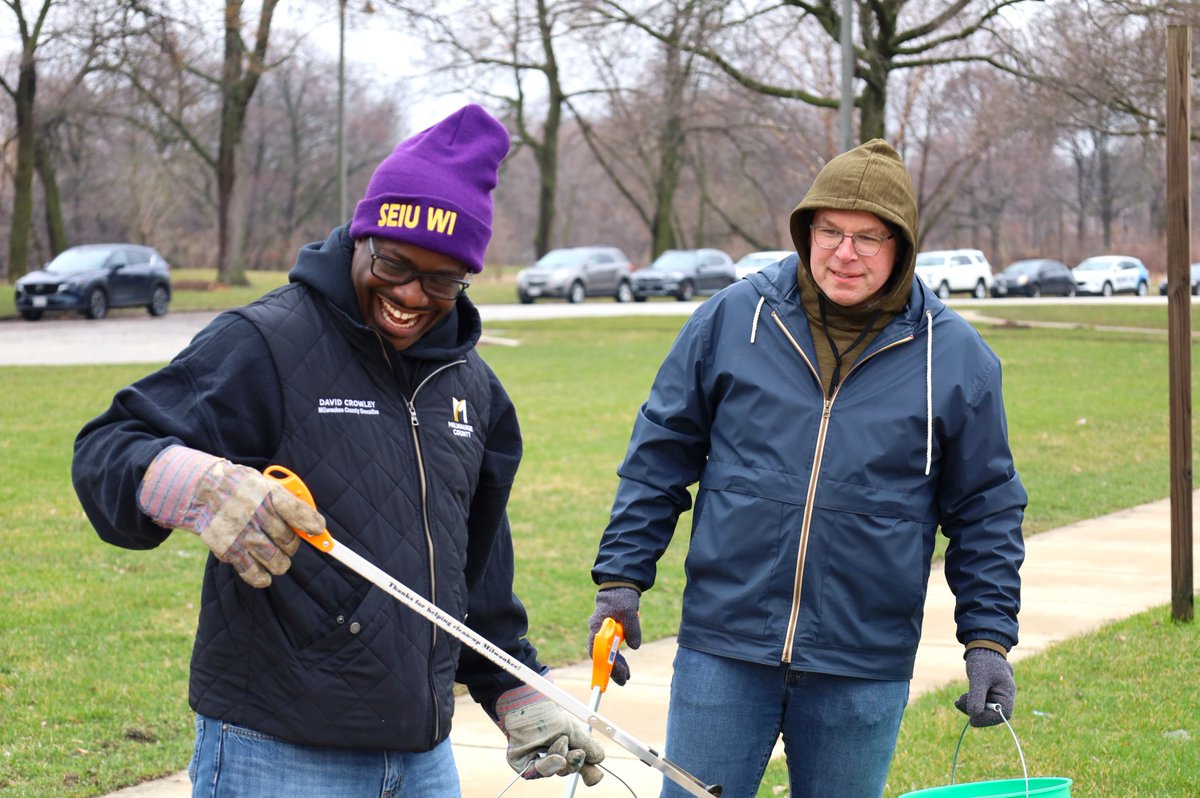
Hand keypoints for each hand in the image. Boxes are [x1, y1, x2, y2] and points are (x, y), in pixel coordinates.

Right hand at [137, 446, 324, 587]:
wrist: (200, 491)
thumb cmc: (239, 487)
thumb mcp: (263, 482)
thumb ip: (285, 499)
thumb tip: (311, 523)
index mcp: (268, 493)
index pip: (299, 512)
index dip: (312, 524)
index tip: (318, 529)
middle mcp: (257, 514)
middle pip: (290, 541)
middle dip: (292, 544)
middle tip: (286, 541)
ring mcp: (243, 534)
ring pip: (277, 561)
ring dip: (281, 562)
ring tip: (277, 556)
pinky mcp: (229, 550)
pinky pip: (254, 573)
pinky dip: (262, 577)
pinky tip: (265, 574)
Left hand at [495, 680, 604, 784]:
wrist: (528, 706)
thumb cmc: (550, 715)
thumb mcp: (574, 729)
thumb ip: (588, 745)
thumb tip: (600, 760)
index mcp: (569, 748)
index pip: (582, 767)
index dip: (590, 773)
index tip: (596, 775)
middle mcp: (556, 757)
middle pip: (570, 771)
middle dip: (576, 764)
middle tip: (579, 753)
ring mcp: (541, 762)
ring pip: (557, 772)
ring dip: (562, 758)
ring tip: (560, 741)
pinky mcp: (526, 766)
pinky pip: (540, 773)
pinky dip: (549, 764)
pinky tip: (554, 756)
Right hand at [587, 586, 640, 685]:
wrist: (619, 586)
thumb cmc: (621, 597)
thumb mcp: (630, 612)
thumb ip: (632, 629)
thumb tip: (635, 647)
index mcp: (598, 627)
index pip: (598, 651)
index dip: (606, 665)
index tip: (618, 674)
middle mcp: (597, 632)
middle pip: (600, 656)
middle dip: (611, 670)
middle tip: (624, 680)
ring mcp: (601, 633)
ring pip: (605, 654)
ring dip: (615, 666)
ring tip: (627, 676)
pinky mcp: (608, 633)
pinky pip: (610, 650)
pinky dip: (617, 658)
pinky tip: (625, 665)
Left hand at [955, 648, 1015, 726]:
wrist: (981, 648)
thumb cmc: (984, 661)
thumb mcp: (979, 678)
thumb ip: (977, 696)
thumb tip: (973, 715)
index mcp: (1008, 692)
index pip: (1003, 713)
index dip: (988, 719)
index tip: (972, 721)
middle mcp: (1004, 696)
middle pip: (992, 713)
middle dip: (975, 711)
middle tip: (959, 703)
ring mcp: (996, 696)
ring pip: (984, 709)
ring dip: (970, 707)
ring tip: (959, 700)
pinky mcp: (987, 695)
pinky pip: (979, 704)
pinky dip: (969, 703)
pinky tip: (960, 699)